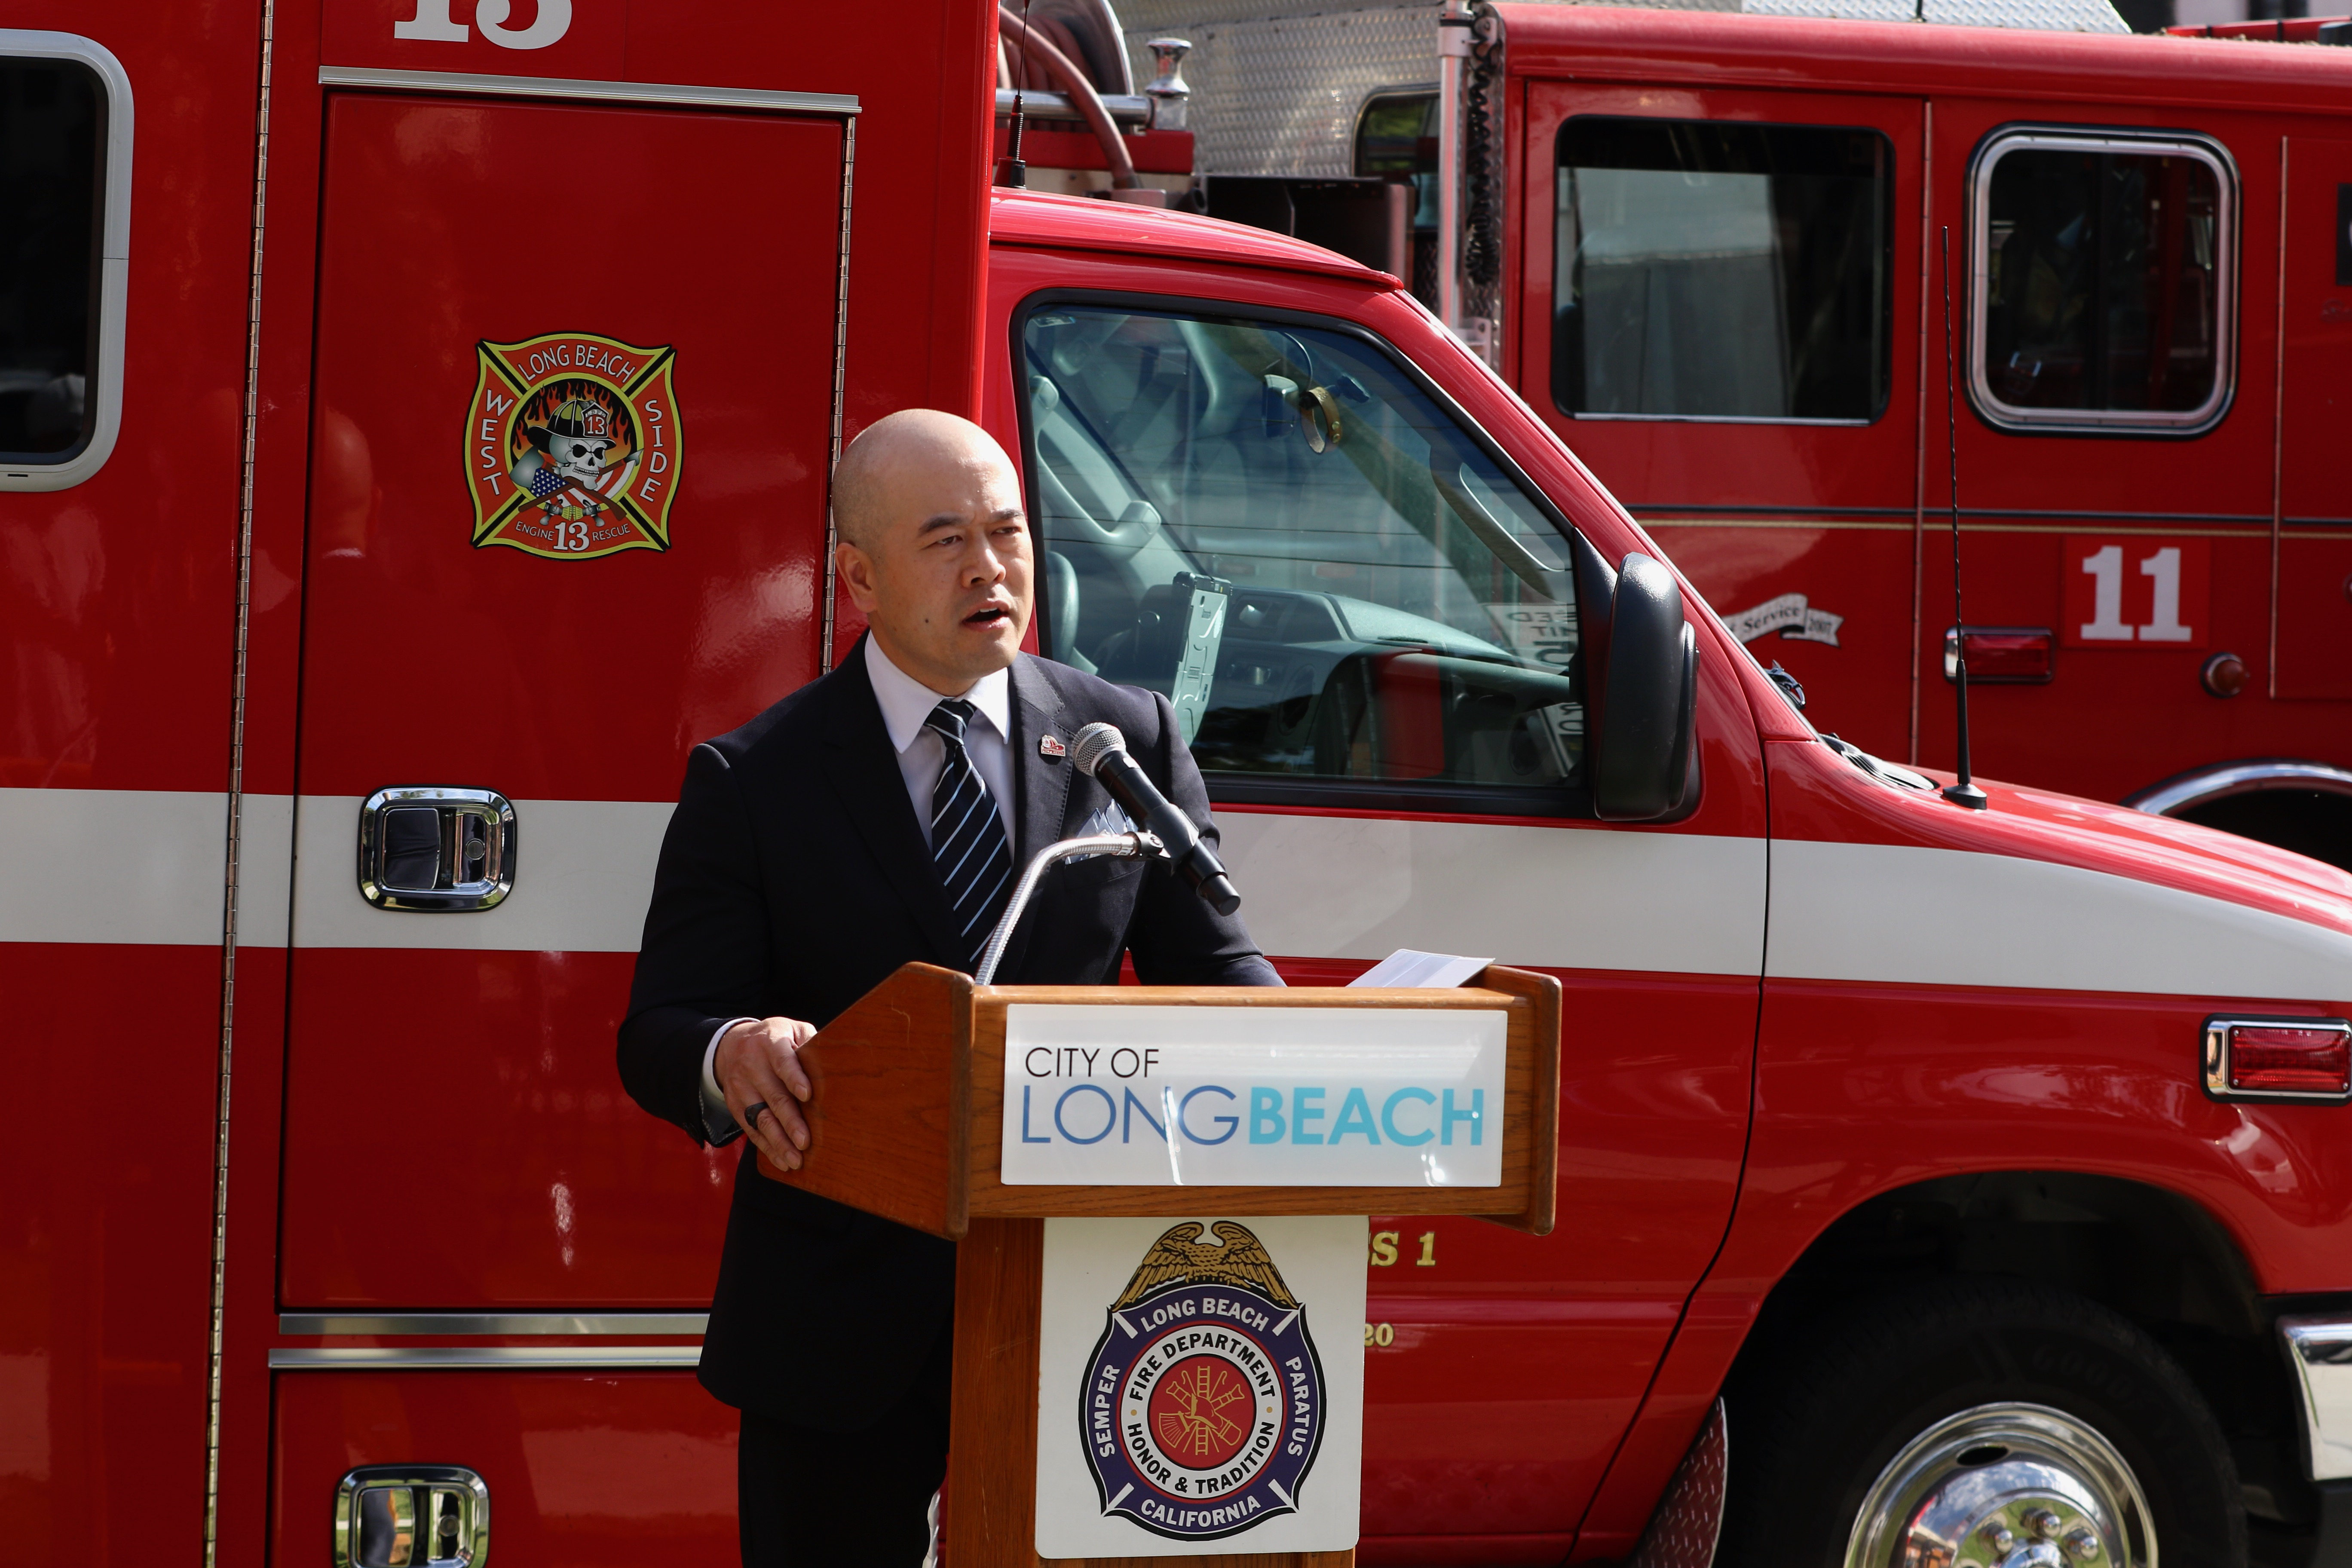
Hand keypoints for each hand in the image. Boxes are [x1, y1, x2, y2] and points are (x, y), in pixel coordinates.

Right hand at [717, 1016, 815, 1169]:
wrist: (731, 1044)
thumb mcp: (791, 1029)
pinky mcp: (735, 1105)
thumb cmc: (774, 1039)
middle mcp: (752, 1065)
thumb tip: (833, 1062)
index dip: (794, 1077)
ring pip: (760, 1118)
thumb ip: (810, 1041)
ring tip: (795, 1159)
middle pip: (773, 1095)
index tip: (808, 1094)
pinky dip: (766, 1147)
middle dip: (790, 1121)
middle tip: (805, 1141)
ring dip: (778, 1141)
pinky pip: (751, 1129)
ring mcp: (741, 1086)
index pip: (783, 1060)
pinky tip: (781, 1160)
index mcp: (770, 1042)